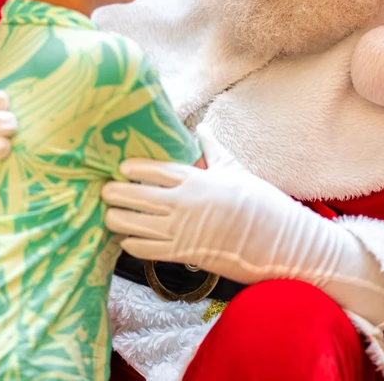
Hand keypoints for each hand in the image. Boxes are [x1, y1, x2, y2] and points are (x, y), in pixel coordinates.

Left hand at [102, 123, 317, 283]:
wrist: (278, 241)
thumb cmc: (259, 202)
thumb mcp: (234, 169)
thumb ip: (212, 149)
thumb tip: (203, 127)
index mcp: (196, 180)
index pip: (156, 171)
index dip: (134, 168)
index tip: (121, 167)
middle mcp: (184, 204)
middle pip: (138, 196)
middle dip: (117, 193)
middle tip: (105, 190)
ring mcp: (183, 231)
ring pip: (137, 224)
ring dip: (118, 219)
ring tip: (109, 214)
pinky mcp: (185, 255)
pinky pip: (149, 250)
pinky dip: (133, 244)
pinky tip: (125, 239)